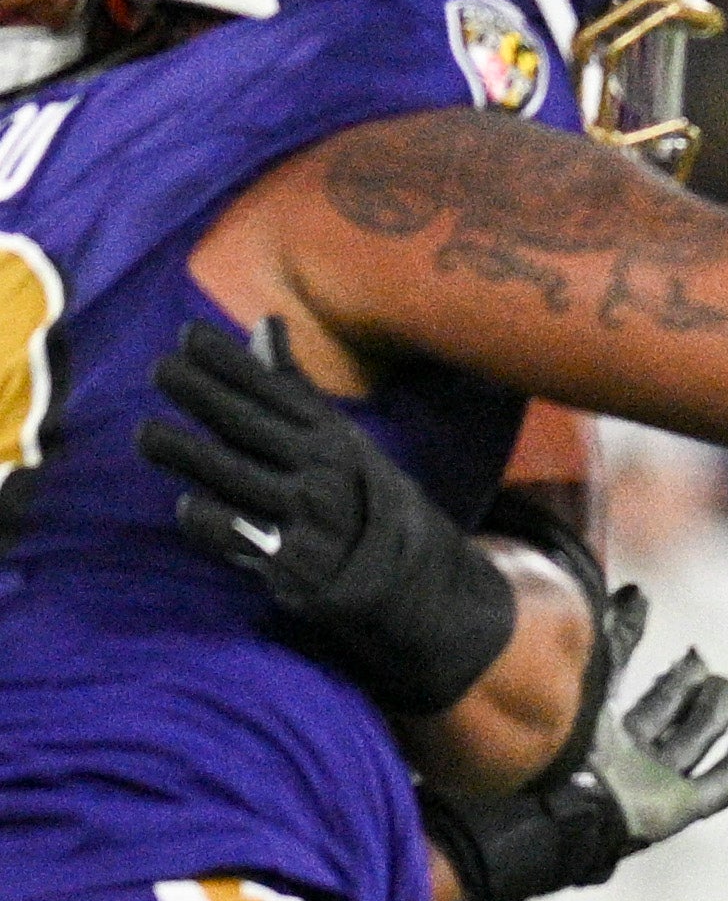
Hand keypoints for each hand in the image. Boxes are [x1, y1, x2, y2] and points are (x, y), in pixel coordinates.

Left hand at [137, 318, 518, 716]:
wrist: (408, 577)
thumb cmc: (356, 495)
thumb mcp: (337, 437)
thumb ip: (291, 388)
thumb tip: (266, 323)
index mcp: (331, 434)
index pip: (272, 388)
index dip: (230, 360)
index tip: (187, 335)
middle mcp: (322, 467)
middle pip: (247, 422)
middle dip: (200, 392)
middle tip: (160, 369)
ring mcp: (307, 511)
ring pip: (230, 473)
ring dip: (183, 451)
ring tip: (147, 434)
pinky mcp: (292, 556)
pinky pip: (233, 531)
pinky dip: (205, 517)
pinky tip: (190, 505)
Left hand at [421, 586, 727, 900]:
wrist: (558, 807)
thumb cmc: (562, 745)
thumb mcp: (589, 679)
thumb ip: (612, 640)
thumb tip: (635, 589)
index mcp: (589, 722)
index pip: (617, 671)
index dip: (629, 633)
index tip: (641, 598)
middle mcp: (621, 752)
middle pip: (663, 709)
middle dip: (683, 681)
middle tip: (696, 658)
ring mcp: (650, 783)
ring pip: (694, 740)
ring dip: (714, 713)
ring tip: (725, 688)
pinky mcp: (676, 810)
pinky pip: (720, 786)